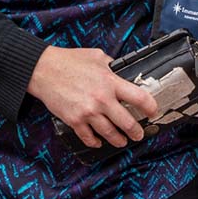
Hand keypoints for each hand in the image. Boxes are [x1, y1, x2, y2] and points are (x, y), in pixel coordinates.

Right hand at [27, 46, 158, 149]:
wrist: (44, 70)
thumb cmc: (69, 61)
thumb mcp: (97, 56)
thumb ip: (111, 65)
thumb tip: (120, 70)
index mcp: (110, 82)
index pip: (139, 97)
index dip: (150, 107)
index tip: (153, 111)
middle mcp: (102, 99)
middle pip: (127, 122)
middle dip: (136, 131)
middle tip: (139, 134)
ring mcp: (88, 112)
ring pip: (109, 133)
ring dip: (118, 140)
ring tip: (122, 141)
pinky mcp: (75, 121)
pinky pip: (88, 137)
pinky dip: (95, 141)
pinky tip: (98, 141)